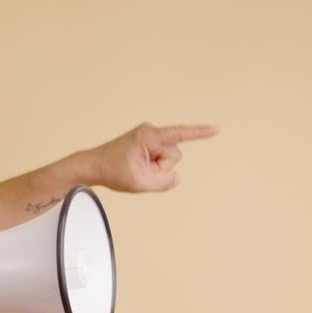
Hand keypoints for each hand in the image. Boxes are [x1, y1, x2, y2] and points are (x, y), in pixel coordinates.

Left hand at [85, 122, 218, 192]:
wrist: (94, 165)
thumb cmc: (113, 172)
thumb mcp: (140, 183)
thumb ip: (164, 182)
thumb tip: (176, 176)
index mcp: (148, 136)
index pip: (180, 134)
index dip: (200, 133)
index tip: (217, 129)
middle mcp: (151, 131)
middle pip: (174, 155)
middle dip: (161, 168)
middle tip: (138, 170)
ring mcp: (150, 136)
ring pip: (168, 158)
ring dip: (155, 168)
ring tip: (136, 167)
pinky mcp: (149, 142)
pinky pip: (161, 158)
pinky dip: (153, 166)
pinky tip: (140, 165)